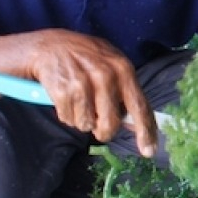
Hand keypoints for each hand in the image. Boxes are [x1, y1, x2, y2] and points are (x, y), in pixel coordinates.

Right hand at [26, 30, 157, 156]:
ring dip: (81, 119)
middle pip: (111, 123)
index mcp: (123, 69)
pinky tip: (65, 97)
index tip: (149, 151)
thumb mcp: (111, 66)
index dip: (145, 132)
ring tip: (77, 100)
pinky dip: (66, 114)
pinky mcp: (63, 90)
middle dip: (103, 131)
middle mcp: (106, 75)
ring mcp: (83, 82)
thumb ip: (125, 93)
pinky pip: (69, 119)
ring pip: (87, 125)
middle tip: (96, 122)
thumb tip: (136, 125)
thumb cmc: (85, 59)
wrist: (49, 46)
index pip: (140, 106)